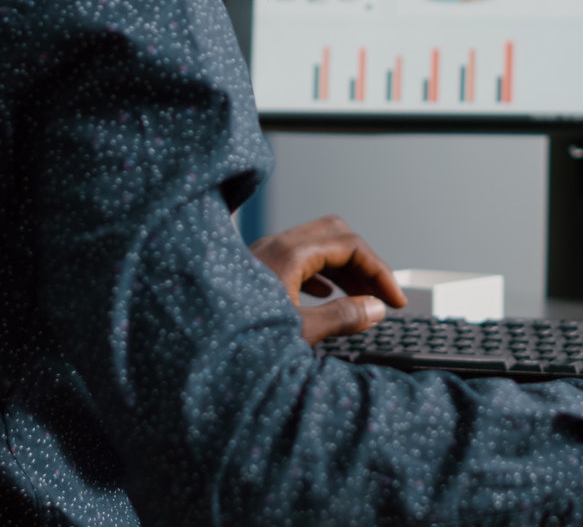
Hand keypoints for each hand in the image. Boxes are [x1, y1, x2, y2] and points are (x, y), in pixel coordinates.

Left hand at [249, 215, 407, 345]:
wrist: (187, 348)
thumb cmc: (236, 341)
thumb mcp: (298, 334)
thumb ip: (342, 318)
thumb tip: (376, 309)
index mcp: (289, 253)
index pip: (350, 246)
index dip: (380, 272)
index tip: (395, 301)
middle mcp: (275, 245)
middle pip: (335, 234)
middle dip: (363, 262)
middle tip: (381, 295)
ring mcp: (262, 255)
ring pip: (315, 245)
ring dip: (343, 267)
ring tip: (360, 299)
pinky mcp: (253, 270)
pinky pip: (297, 258)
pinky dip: (320, 272)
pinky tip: (325, 296)